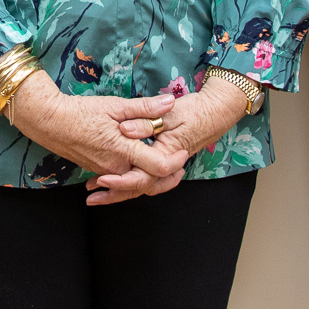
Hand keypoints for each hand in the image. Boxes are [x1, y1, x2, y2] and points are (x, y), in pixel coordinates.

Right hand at [3, 78, 171, 182]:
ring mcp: (106, 171)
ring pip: (135, 181)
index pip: (158, 167)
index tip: (182, 152)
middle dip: (168, 175)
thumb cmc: (80, 111)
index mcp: (123, 149)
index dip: (174, 162)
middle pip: (150, 180)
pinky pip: (122, 179)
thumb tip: (169, 103)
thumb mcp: (114, 105)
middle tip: (181, 164)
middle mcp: (116, 166)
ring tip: (167, 164)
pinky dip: (135, 174)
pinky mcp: (98, 171)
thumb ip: (144, 108)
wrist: (49, 122)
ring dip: (152, 175)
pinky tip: (141, 163)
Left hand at [95, 83, 249, 203]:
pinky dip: (125, 181)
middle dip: (115, 194)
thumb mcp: (171, 112)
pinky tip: (107, 181)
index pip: (143, 176)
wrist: (216, 112)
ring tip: (94, 195)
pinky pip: (143, 177)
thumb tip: (127, 128)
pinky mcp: (160, 161)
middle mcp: (165, 163)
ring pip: (140, 185)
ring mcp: (163, 165)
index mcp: (167, 154)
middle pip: (139, 186)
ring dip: (118, 192)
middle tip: (92, 197)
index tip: (102, 179)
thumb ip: (148, 118)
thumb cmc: (195, 111)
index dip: (122, 180)